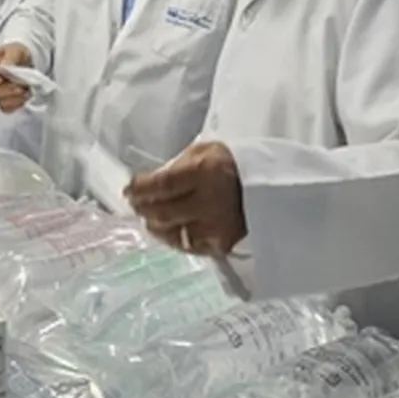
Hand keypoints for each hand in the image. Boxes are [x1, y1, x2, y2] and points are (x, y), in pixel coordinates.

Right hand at [0, 44, 33, 112]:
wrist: (25, 61)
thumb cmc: (16, 53)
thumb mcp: (14, 50)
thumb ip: (9, 59)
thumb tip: (4, 68)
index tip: (1, 79)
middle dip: (8, 90)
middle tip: (22, 87)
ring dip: (13, 99)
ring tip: (27, 92)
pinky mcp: (3, 101)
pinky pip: (6, 108)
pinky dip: (16, 105)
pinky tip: (24, 98)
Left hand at [125, 142, 245, 255]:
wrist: (271, 189)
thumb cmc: (233, 165)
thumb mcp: (205, 151)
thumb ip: (178, 165)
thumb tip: (150, 181)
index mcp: (206, 172)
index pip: (162, 185)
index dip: (140, 189)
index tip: (128, 189)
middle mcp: (210, 202)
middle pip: (162, 213)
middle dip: (143, 209)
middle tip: (135, 204)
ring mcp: (215, 228)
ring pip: (171, 234)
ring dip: (155, 225)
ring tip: (150, 217)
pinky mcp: (221, 246)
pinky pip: (188, 246)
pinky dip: (175, 238)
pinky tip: (171, 229)